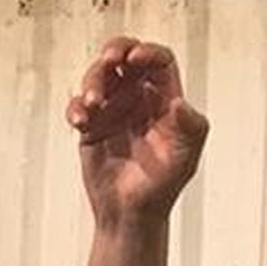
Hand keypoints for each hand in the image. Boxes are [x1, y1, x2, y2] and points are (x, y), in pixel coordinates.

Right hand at [67, 37, 209, 228]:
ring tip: (92, 104)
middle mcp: (139, 99)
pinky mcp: (92, 127)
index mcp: (165, 100)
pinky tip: (80, 121)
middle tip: (109, 60)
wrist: (132, 214)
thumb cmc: (163, 186)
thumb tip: (180, 103)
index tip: (134, 60)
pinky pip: (79, 106)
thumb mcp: (186, 157)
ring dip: (92, 81)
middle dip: (115, 51)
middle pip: (125, 58)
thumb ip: (190, 128)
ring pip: (99, 77)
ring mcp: (114, 111)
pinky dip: (76, 108)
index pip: (159, 61)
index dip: (148, 53)